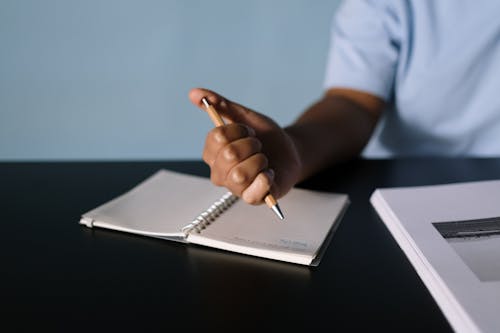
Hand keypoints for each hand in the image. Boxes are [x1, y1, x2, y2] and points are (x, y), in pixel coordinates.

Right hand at [189, 88, 301, 203]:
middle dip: (251, 144)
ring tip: (264, 159)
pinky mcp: (253, 199)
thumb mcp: (244, 116)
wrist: (290, 150)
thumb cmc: (264, 137)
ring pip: (239, 175)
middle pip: (228, 155)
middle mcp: (220, 173)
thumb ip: (220, 104)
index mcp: (213, 153)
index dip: (238, 130)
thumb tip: (194, 93)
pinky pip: (252, 194)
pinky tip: (269, 173)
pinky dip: (265, 180)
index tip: (249, 130)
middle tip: (259, 145)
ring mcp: (236, 188)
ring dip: (259, 160)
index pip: (216, 137)